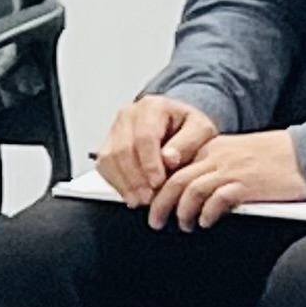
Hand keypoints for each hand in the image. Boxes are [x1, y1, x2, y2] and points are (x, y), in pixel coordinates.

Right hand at [94, 93, 218, 206]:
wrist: (178, 125)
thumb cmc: (189, 128)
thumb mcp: (202, 131)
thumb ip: (187, 143)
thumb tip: (168, 158)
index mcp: (152, 107)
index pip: (144, 136)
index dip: (149, 162)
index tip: (158, 182)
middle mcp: (128, 115)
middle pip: (123, 149)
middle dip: (136, 177)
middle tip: (150, 197)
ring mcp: (115, 128)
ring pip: (109, 158)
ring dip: (124, 183)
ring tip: (140, 199)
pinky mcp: (108, 144)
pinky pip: (104, 165)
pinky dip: (116, 183)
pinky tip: (131, 195)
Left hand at [151, 128, 305, 229]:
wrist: (305, 153)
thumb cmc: (274, 158)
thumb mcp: (235, 156)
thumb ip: (213, 168)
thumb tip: (192, 192)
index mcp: (210, 148)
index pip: (173, 166)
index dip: (157, 186)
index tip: (150, 201)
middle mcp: (216, 156)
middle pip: (175, 179)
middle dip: (159, 202)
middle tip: (153, 220)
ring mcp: (230, 170)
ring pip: (190, 189)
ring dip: (180, 211)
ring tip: (182, 225)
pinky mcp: (247, 184)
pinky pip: (218, 199)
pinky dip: (207, 212)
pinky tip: (205, 222)